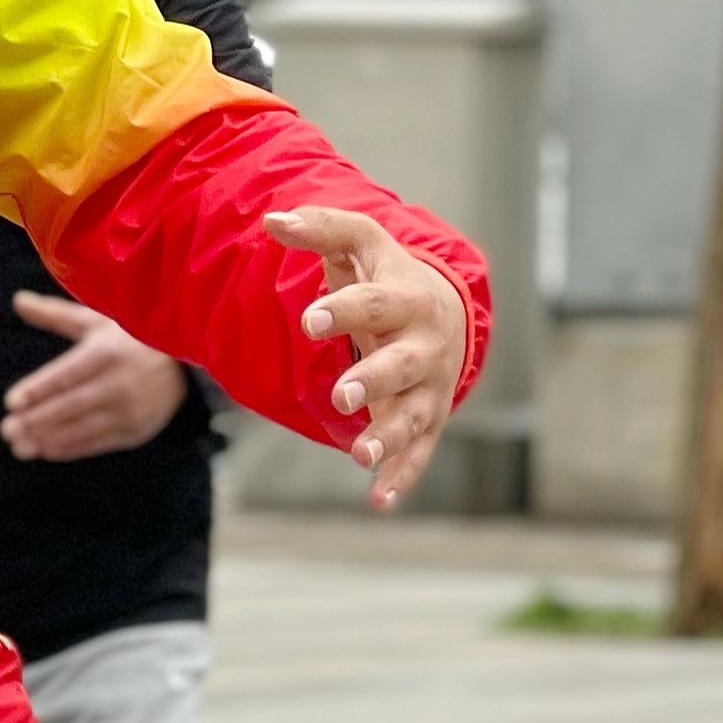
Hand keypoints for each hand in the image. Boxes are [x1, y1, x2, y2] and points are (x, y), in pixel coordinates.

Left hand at [0, 292, 188, 460]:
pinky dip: (70, 449)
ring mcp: (130, 410)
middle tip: (7, 430)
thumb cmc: (130, 336)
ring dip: (47, 439)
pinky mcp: (136, 431)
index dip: (39, 389)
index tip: (11, 402)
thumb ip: (55, 314)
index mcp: (107, 352)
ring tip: (19, 446)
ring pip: (81, 429)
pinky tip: (46, 450)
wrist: (184, 365)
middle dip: (36, 420)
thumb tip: (17, 300)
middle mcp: (120, 382)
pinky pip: (96, 443)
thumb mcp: (96, 320)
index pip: (67, 374)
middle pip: (71, 405)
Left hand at [264, 206, 469, 509]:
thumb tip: (272, 219)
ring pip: (413, 415)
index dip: (343, 311)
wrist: (451, 313)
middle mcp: (424, 346)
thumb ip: (321, 229)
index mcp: (407, 299)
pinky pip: (419, 453)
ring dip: (389, 436)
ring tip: (361, 455)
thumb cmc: (391, 278)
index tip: (310, 320)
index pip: (374, 303)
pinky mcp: (429, 420)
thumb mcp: (363, 245)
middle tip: (341, 395)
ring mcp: (429, 387)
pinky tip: (379, 502)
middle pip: (399, 364)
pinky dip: (402, 477)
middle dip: (372, 379)